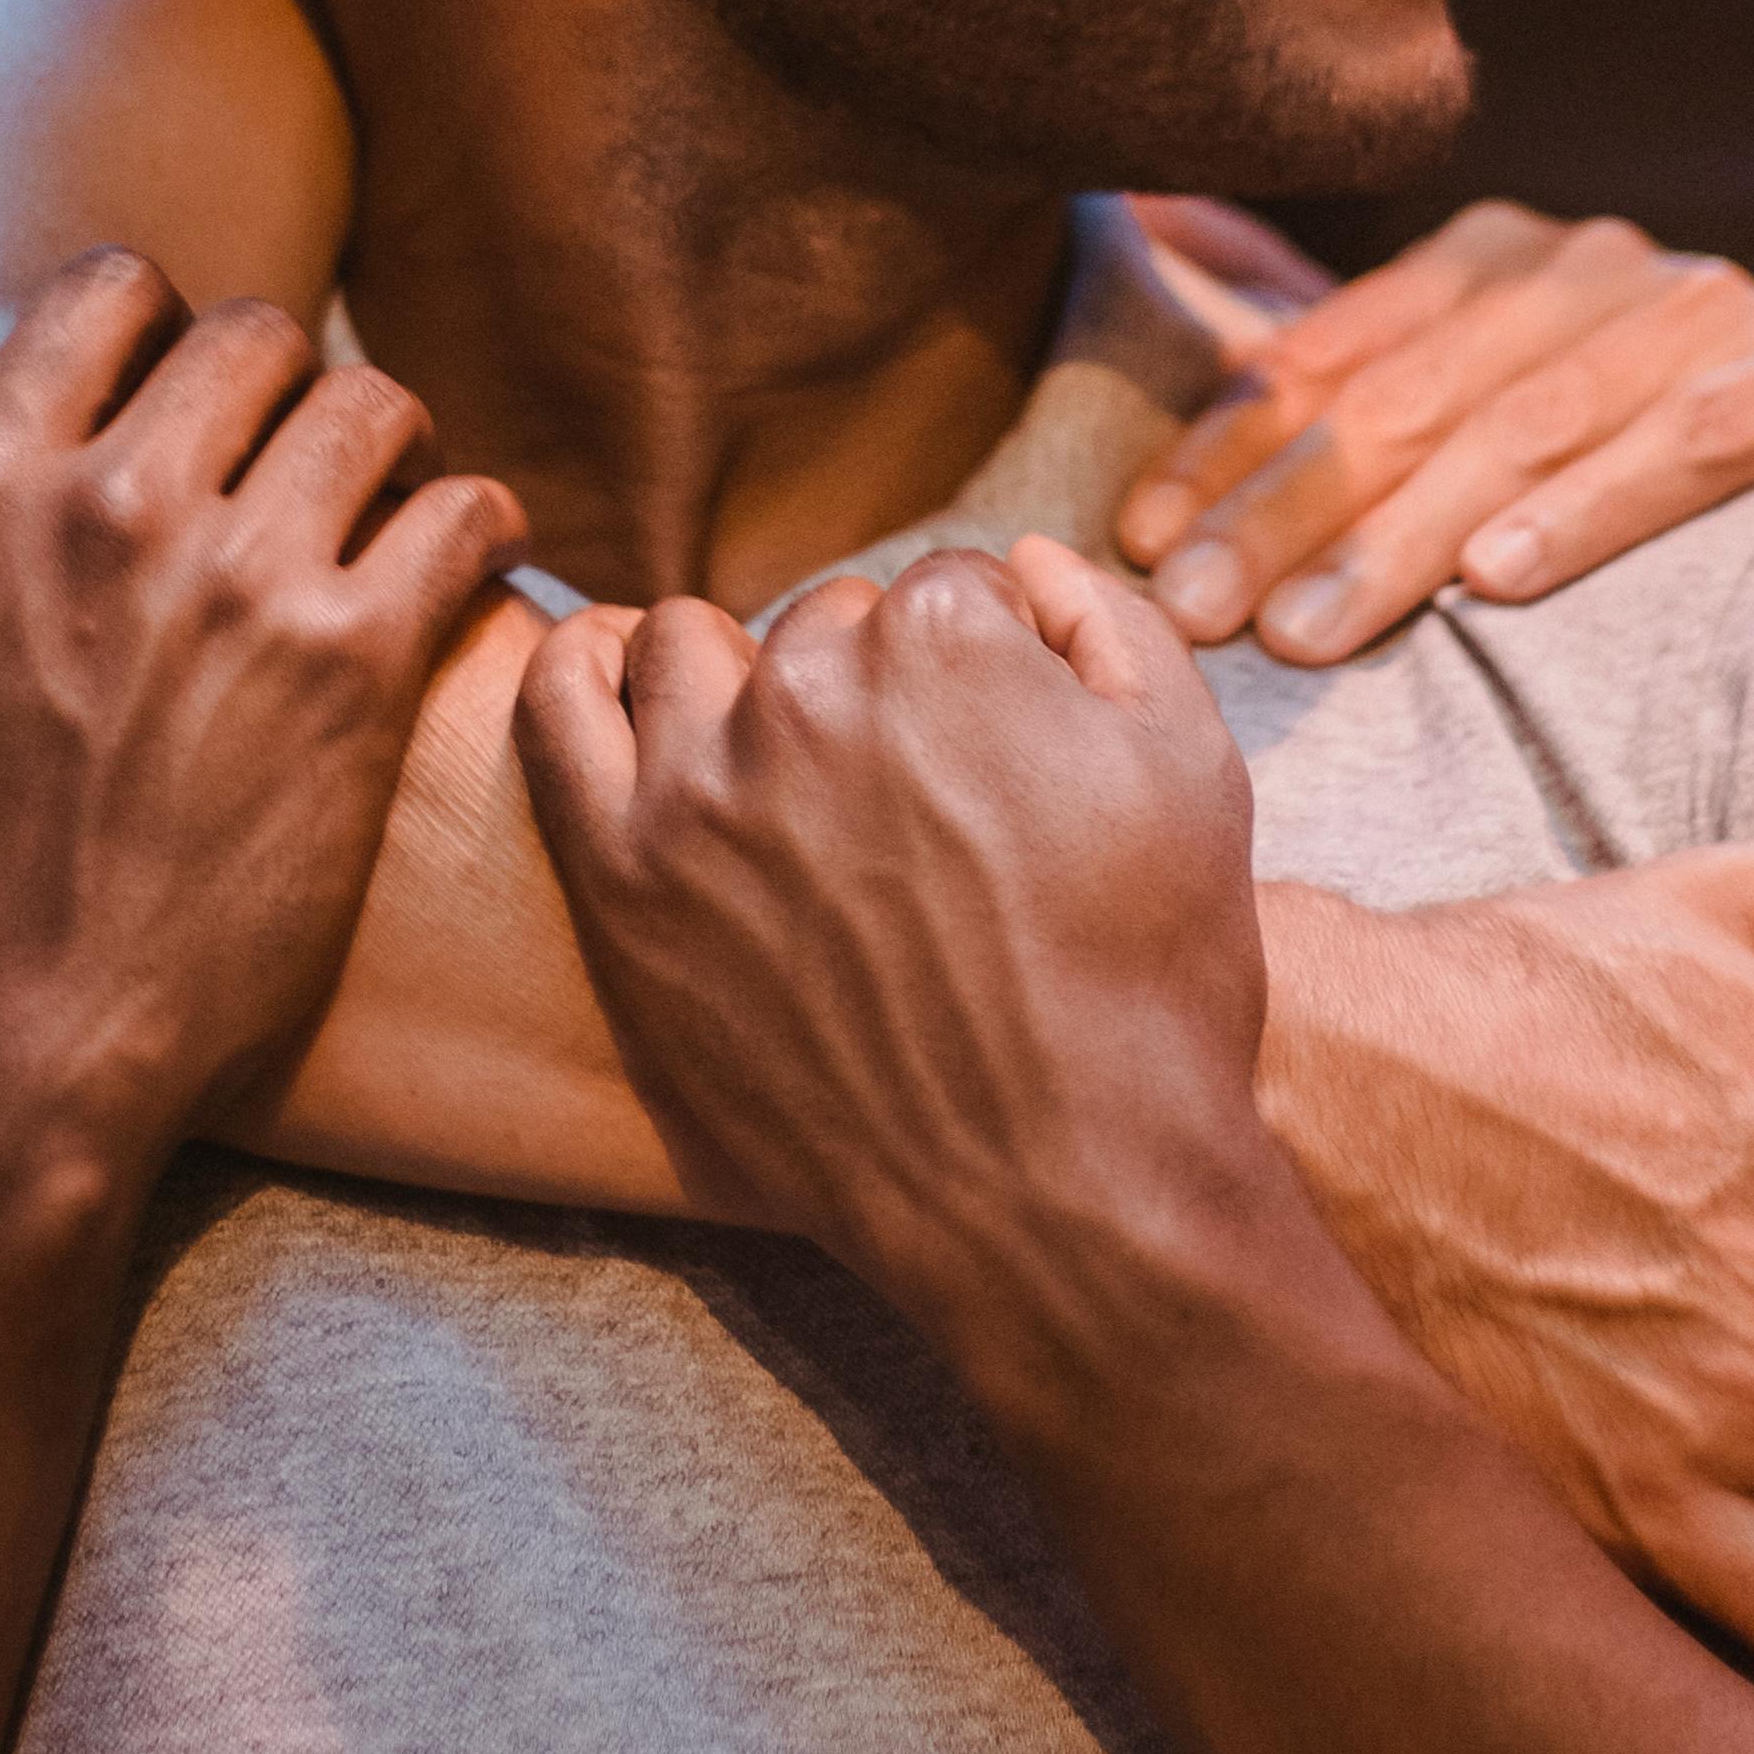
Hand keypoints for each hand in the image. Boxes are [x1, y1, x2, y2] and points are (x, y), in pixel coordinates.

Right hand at [0, 252, 525, 1173]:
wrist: (5, 1049)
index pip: (113, 292)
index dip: (160, 326)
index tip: (186, 391)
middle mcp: (121, 504)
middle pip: (259, 340)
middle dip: (283, 386)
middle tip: (301, 457)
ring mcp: (248, 582)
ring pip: (375, 409)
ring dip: (393, 445)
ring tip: (394, 500)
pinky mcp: (357, 671)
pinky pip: (464, 519)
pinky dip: (480, 525)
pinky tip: (464, 564)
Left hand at [511, 537, 1272, 1314]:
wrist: (1060, 1190)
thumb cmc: (1144, 987)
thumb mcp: (1195, 768)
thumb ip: (1110, 621)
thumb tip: (1019, 563)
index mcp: (945, 636)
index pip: (951, 593)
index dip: (993, 675)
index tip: (1006, 764)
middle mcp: (810, 686)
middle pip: (829, 629)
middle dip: (876, 693)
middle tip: (920, 816)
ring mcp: (703, 785)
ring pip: (694, 653)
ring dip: (740, 683)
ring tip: (788, 765)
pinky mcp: (627, 879)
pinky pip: (559, 713)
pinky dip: (584, 671)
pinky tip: (617, 675)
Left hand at [1118, 200, 1753, 660]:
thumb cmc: (1640, 479)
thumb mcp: (1485, 408)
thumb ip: (1344, 349)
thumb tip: (1154, 222)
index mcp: (1497, 258)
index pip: (1330, 352)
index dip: (1229, 449)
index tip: (1140, 550)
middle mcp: (1597, 261)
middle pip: (1412, 394)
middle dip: (1291, 511)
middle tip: (1201, 615)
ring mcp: (1715, 308)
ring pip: (1527, 425)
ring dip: (1407, 536)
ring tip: (1313, 631)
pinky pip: (1687, 442)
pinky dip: (1591, 509)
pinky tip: (1503, 578)